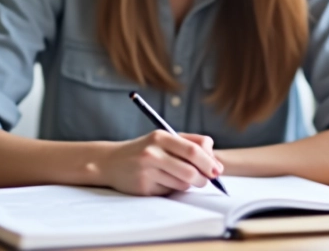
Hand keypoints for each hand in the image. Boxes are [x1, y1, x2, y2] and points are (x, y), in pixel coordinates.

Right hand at [97, 131, 224, 195]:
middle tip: (205, 181)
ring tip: (180, 179)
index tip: (217, 170)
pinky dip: (172, 189)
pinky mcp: (143, 187)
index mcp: (161, 137)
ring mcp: (146, 170)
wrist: (111, 162)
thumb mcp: (164, 139)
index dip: (209, 162)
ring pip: (181, 183)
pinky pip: (169, 192)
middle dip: (203, 178)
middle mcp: (153, 152)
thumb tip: (216, 161)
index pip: (193, 150)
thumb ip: (190, 143)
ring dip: (188, 185)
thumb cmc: (145, 150)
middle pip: (190, 170)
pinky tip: (162, 182)